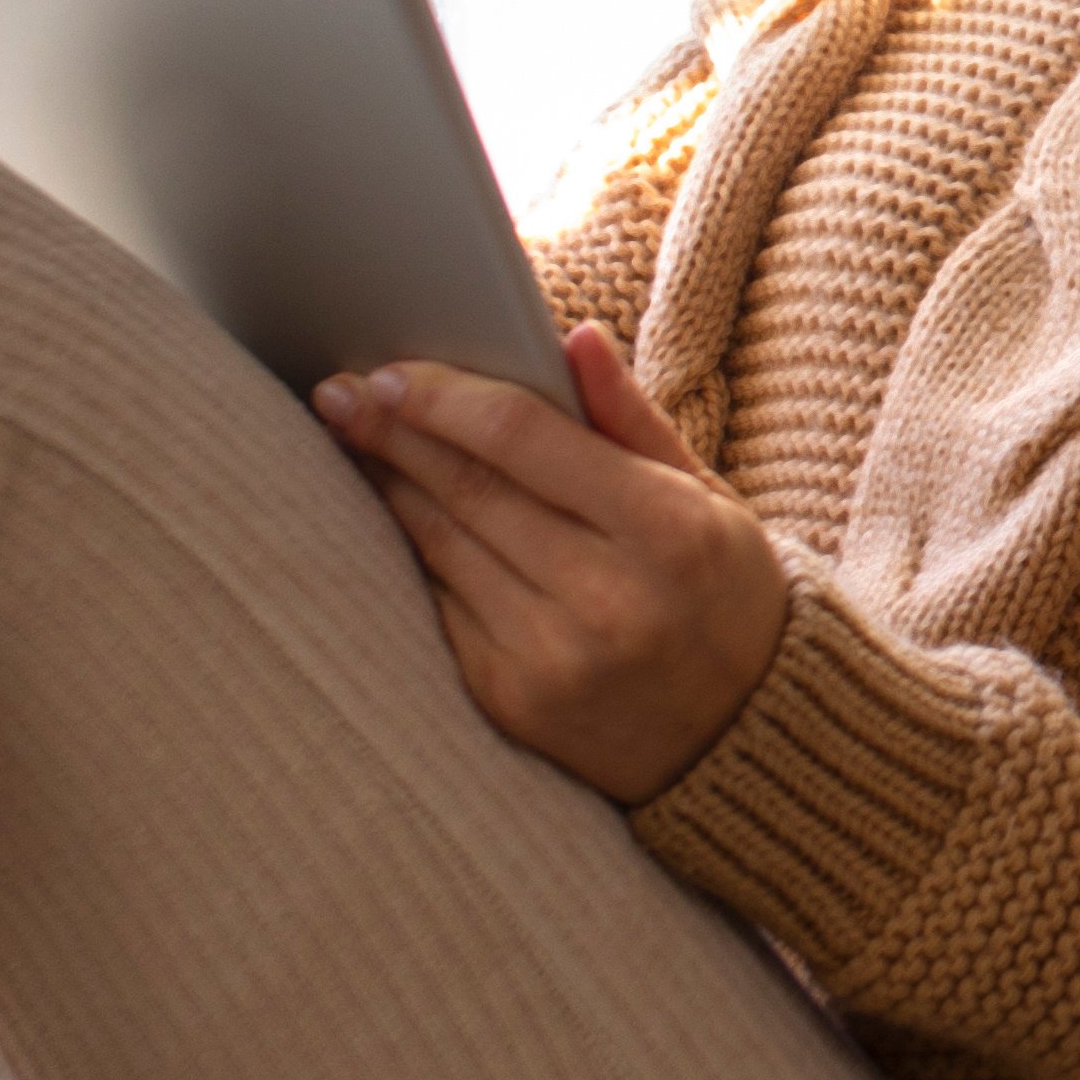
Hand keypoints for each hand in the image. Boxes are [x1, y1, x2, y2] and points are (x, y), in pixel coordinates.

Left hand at [312, 325, 792, 804]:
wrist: (740, 740)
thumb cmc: (726, 598)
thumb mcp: (709, 502)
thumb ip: (633, 421)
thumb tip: (573, 339)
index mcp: (668, 533)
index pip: (527, 440)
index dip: (447, 399)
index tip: (391, 372)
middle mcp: (608, 599)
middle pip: (470, 488)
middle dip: (396, 432)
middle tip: (340, 392)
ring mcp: (553, 656)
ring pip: (443, 544)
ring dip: (391, 485)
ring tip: (355, 440)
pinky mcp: (512, 698)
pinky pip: (442, 603)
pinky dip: (417, 550)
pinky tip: (396, 512)